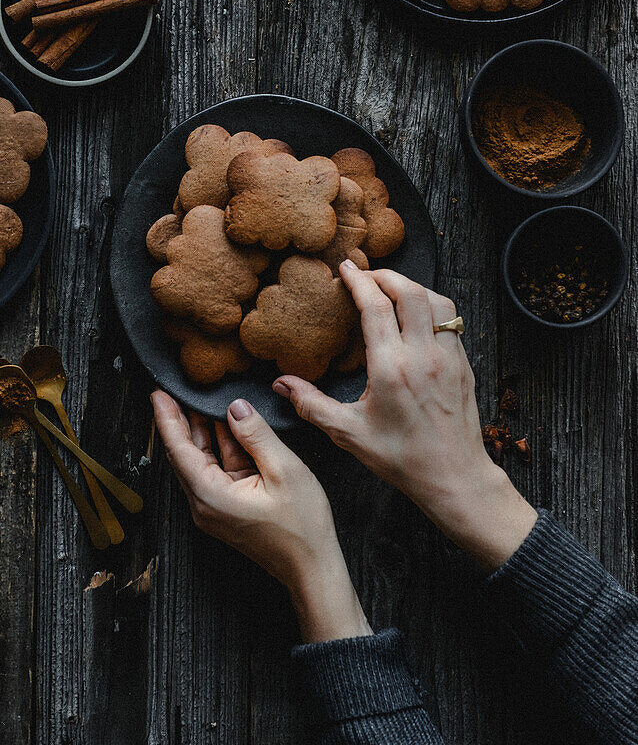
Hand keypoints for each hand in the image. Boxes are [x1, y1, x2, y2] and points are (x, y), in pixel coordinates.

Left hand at [151, 389, 371, 640]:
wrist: (313, 568)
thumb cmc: (302, 527)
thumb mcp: (284, 470)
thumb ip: (256, 435)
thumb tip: (235, 407)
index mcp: (210, 495)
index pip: (178, 449)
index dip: (167, 418)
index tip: (158, 393)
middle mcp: (205, 503)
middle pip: (185, 453)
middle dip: (181, 419)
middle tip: (176, 388)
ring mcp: (215, 507)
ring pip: (201, 460)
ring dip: (203, 430)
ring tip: (200, 398)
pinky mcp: (227, 507)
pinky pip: (217, 469)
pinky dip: (220, 445)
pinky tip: (227, 424)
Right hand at [273, 263, 536, 572]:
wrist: (454, 476)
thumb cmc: (402, 458)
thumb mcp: (349, 434)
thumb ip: (312, 404)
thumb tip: (280, 384)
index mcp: (391, 368)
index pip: (375, 306)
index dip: (359, 280)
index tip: (345, 268)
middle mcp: (423, 356)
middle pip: (408, 291)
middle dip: (385, 274)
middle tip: (365, 274)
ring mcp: (449, 357)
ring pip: (436, 300)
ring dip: (412, 286)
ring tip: (391, 288)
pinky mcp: (463, 364)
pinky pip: (450, 320)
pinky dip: (431, 306)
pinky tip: (416, 315)